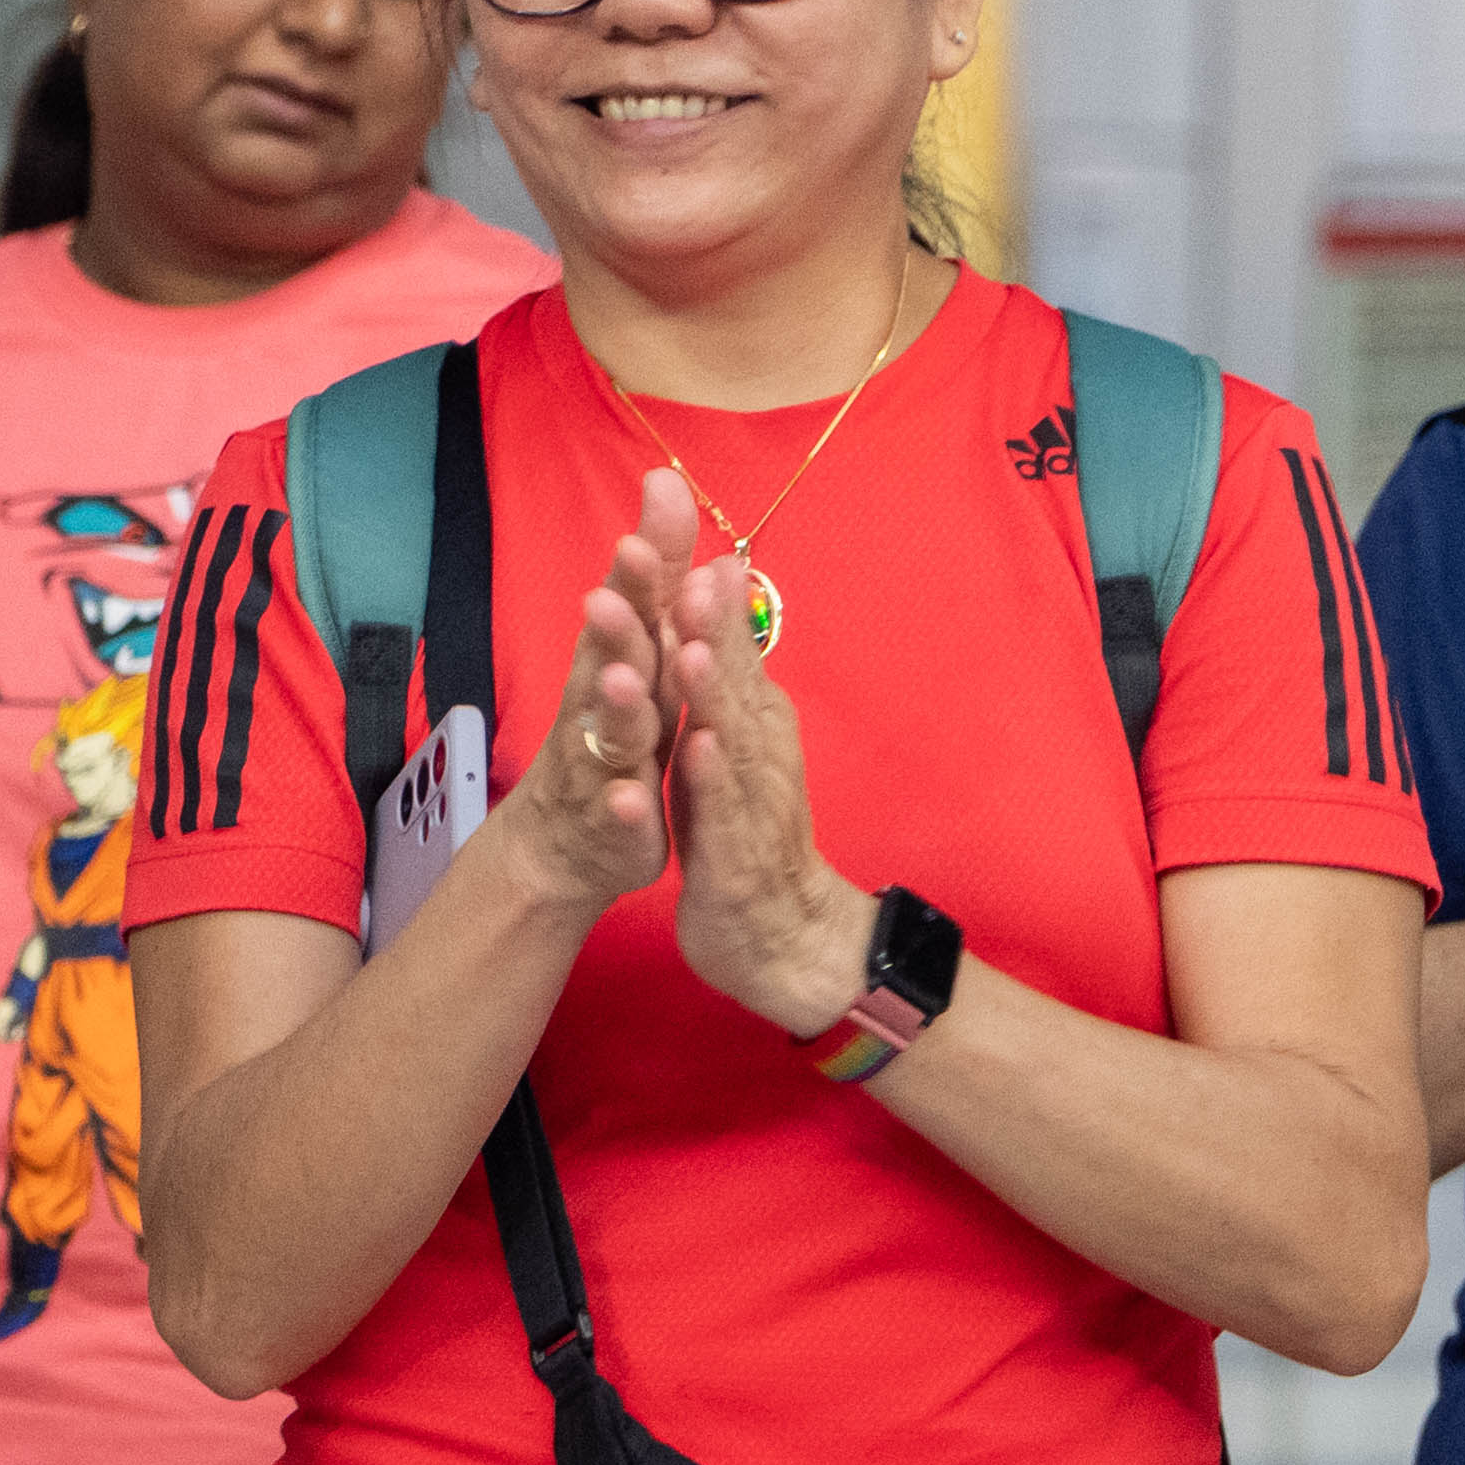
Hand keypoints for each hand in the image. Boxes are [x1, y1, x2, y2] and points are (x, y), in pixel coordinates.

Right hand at [483, 477, 682, 918]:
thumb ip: (657, 575)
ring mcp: (604, 765)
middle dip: (615, 625)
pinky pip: (616, 816)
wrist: (566, 841)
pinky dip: (622, 808)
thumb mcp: (639, 647)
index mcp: (620, 660)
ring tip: (625, 682)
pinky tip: (632, 798)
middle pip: (610, 659)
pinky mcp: (613, 825)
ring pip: (611, 733)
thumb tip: (668, 483)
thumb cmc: (611, 731)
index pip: (632, 605)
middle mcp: (602, 706)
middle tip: (614, 586)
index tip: (651, 518)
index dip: (642, 567)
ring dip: (616, 707)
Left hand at [622, 484, 870, 1036]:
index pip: (725, 642)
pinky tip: (696, 748)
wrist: (783, 938)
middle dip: (707, 620)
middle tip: (687, 563)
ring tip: (689, 642)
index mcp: (748, 719)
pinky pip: (723, 812)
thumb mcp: (731, 744)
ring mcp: (751, 799)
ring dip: (710, 689)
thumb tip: (715, 587)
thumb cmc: (747, 832)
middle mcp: (756, 747)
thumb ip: (725, 670)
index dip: (702, 589)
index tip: (681, 527)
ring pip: (729, 736)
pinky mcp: (738, 855)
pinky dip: (710, 779)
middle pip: (732, 675)